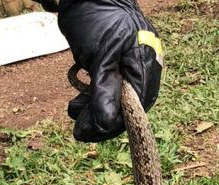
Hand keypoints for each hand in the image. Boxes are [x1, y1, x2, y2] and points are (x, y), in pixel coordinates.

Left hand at [56, 0, 162, 141]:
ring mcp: (131, 66)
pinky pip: (111, 88)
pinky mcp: (119, 64)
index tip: (86, 132)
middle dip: (100, 118)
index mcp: (145, 66)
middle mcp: (143, 68)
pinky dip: (95, 95)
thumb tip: (106, 123)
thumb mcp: (98, 56)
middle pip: (126, 108)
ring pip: (117, 100)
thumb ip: (104, 90)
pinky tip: (79, 98)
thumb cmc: (95, 18)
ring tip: (73, 108)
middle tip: (76, 123)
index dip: (110, 125)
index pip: (134, 109)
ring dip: (94, 108)